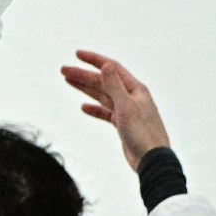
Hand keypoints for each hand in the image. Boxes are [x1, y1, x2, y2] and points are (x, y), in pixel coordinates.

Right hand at [60, 50, 172, 170]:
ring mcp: (127, 111)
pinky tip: (83, 107)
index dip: (94, 60)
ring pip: (103, 96)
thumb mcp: (126, 107)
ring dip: (86, 88)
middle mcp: (131, 97)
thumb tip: (106, 65)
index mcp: (135, 89)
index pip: (111, 68)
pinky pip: (106, 112)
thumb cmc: (142, 133)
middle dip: (83, 75)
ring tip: (68, 81)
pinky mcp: (123, 125)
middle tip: (63, 70)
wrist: (152, 160)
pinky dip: (95, 109)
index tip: (77, 54)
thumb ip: (114, 86)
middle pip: (103, 82)